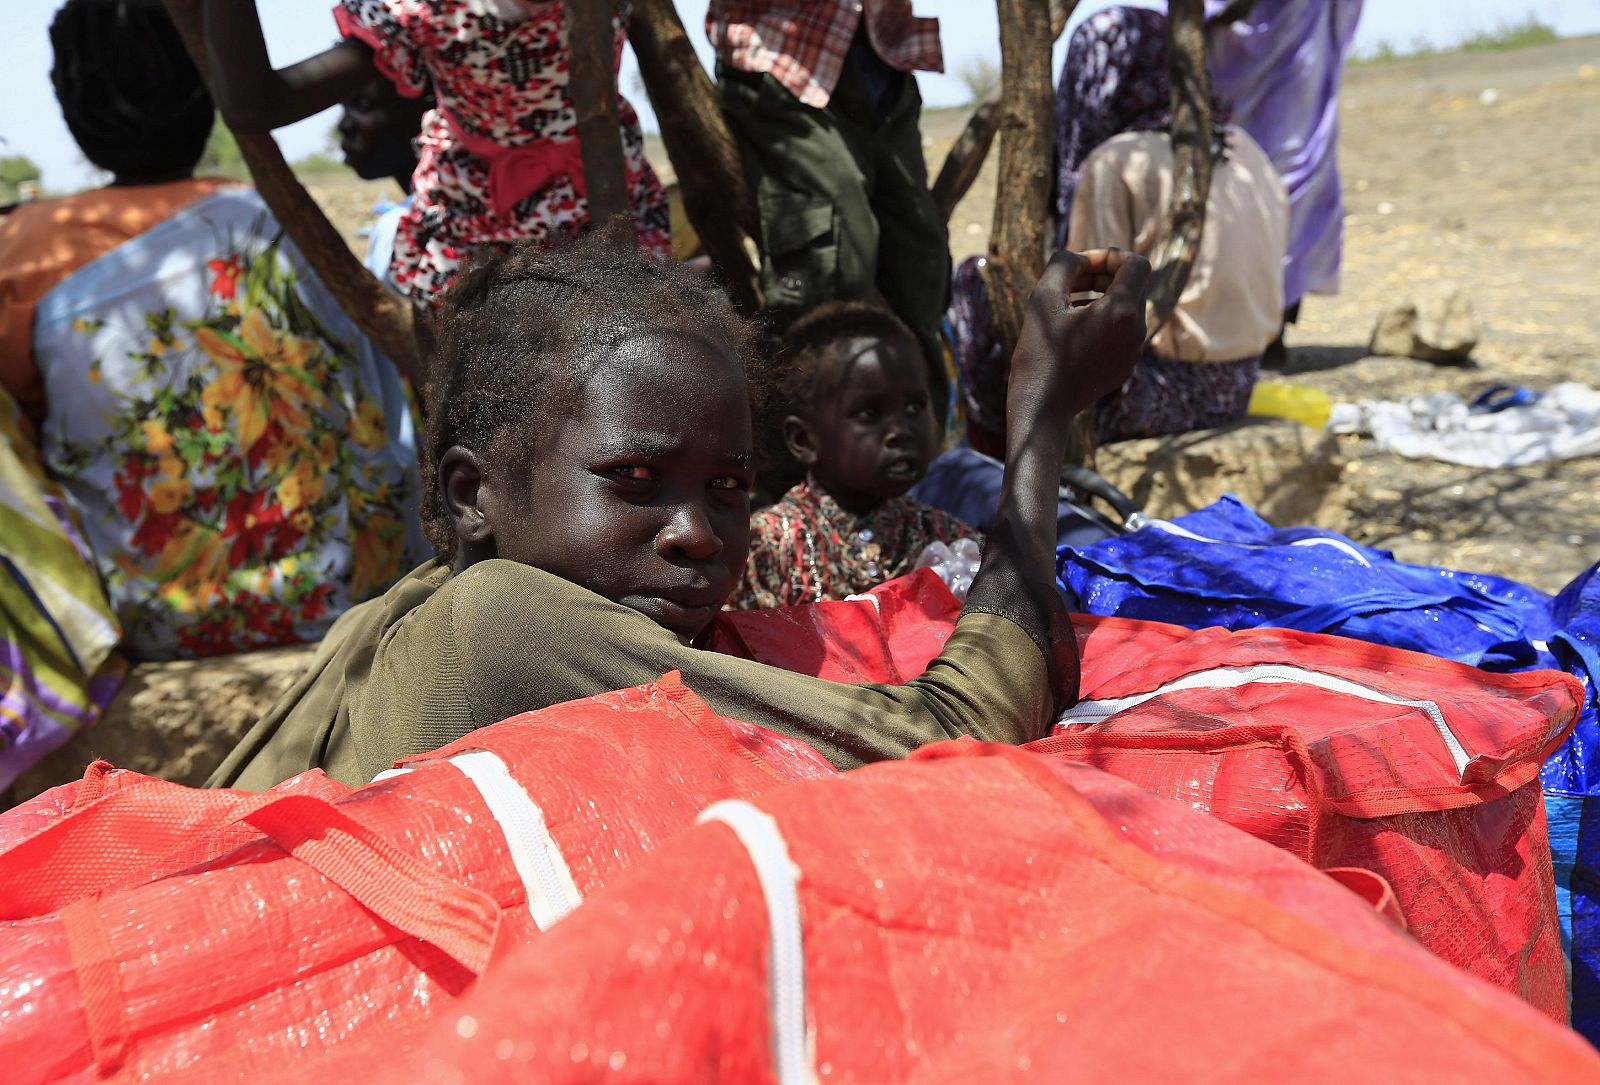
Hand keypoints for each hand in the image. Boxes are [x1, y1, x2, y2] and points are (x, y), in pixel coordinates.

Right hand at [1006, 248, 1151, 427]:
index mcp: (1123, 312)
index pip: (1136, 264)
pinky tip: (1071, 332)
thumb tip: (1078, 257)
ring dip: (1100, 298)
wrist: (1042, 407)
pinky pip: (1121, 332)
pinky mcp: (1125, 366)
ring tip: (1065, 307)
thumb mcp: (1043, 298)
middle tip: (1067, 283)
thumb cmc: (1040, 352)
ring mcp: (1134, 352)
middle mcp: (1137, 331)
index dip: (1109, 255)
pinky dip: (1102, 322)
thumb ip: (1064, 265)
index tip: (1081, 265)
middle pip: (1132, 285)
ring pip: (1126, 309)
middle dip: (1101, 276)